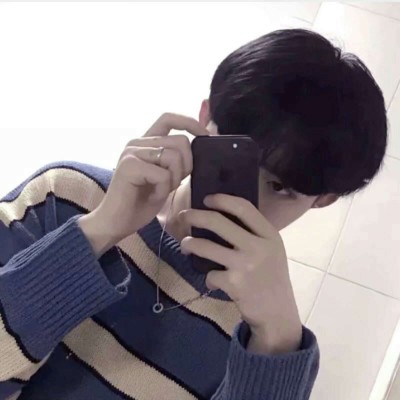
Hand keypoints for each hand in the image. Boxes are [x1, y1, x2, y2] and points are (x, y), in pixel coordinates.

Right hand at [78, 113, 208, 255]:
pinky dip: (163, 191)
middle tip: (173, 184)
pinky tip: (153, 198)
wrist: (116, 223)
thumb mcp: (166, 179)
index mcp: (145, 143)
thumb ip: (177, 162)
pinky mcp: (129, 165)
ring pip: (174, 156)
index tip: (205, 136)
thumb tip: (201, 145)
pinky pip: (163, 174)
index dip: (190, 123)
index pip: (169, 119)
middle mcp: (137, 143)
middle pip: (180, 141)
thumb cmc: (141, 203)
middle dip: (187, 166)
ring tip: (160, 191)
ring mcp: (132, 152)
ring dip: (174, 180)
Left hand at [179, 193, 301, 354]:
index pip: (243, 207)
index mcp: (269, 234)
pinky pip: (209, 274)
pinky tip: (213, 281)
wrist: (278, 314)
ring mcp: (245, 265)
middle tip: (183, 216)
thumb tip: (221, 215)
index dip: (222, 199)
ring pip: (205, 246)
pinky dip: (207, 277)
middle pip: (218, 222)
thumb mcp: (272, 250)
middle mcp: (258, 246)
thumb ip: (254, 233)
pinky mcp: (233, 283)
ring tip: (185, 245)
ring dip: (189, 244)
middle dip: (195, 216)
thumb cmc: (272, 278)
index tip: (207, 199)